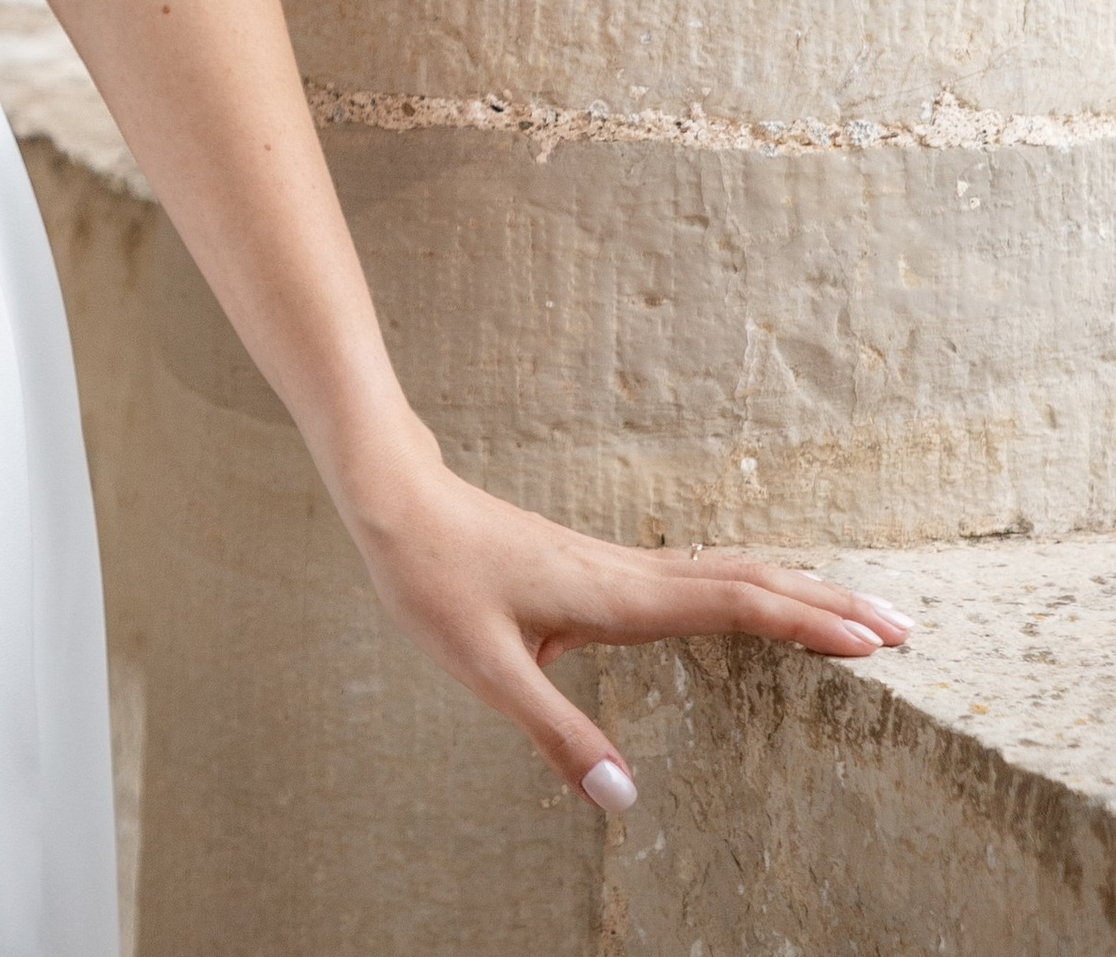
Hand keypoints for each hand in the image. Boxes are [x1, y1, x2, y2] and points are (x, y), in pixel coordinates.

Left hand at [352, 456, 913, 812]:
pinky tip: (756, 599)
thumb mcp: (485, 669)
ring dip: (796, 590)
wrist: (395, 499)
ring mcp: (617, 566)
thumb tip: (627, 801)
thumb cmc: (435, 578)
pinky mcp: (601, 569)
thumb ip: (556, 735)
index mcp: (615, 596)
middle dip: (828, 604)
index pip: (733, 607)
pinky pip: (698, 575)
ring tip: (854, 610)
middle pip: (751, 581)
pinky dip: (750, 585)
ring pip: (729, 572)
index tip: (874, 640)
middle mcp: (629, 574)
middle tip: (904, 626)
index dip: (805, 624)